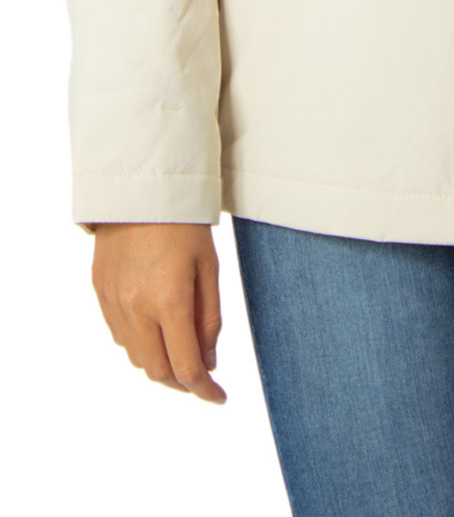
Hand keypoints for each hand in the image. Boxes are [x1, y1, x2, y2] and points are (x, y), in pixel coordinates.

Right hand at [90, 223, 226, 404]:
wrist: (140, 189)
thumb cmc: (184, 223)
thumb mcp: (209, 266)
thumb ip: (209, 318)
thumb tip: (210, 362)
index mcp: (169, 300)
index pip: (186, 367)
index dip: (205, 391)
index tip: (219, 398)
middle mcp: (136, 307)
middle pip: (157, 371)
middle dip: (182, 382)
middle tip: (202, 377)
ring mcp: (113, 301)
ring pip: (136, 357)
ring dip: (160, 364)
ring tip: (181, 352)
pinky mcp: (100, 291)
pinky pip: (119, 335)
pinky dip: (140, 344)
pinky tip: (156, 331)